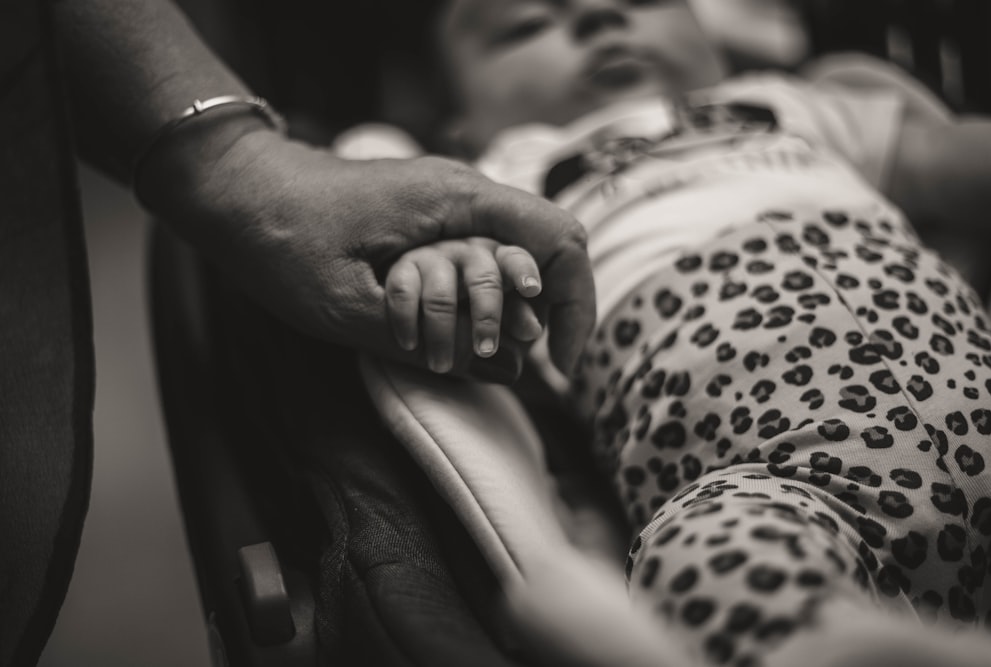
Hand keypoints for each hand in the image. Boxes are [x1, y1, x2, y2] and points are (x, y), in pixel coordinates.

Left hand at [139, 126, 594, 381]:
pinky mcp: (430, 216)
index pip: (560, 243)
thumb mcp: (353, 308)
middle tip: (535, 370)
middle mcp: (465, 193)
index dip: (575, 308)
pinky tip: (468, 334)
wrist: (234, 189)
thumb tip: (511, 371)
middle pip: (548, 249)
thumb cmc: (281, 240)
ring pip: (517, 254)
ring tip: (493, 359)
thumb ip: (436, 341)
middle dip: (550, 314)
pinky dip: (489, 296)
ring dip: (513, 310)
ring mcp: (449, 202)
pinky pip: (485, 253)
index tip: (560, 365)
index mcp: (458, 201)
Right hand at [385, 238, 543, 373]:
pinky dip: (406, 322)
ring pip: (441, 295)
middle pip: (483, 280)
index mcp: (500, 261)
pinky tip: (410, 345)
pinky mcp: (402, 269)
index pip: (516, 261)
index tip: (533, 290)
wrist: (425, 313)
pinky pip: (403, 293)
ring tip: (441, 366)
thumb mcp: (503, 322)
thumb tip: (532, 330)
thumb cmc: (474, 314)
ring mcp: (434, 257)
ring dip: (441, 334)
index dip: (524, 273)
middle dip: (486, 318)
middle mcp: (469, 254)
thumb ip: (517, 323)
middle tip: (486, 351)